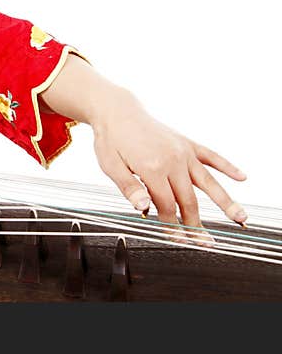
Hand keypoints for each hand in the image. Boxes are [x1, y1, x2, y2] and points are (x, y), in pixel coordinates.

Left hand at [91, 98, 247, 243]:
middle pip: (188, 199)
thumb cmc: (111, 139)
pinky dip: (227, 166)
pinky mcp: (187, 143)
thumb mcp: (110, 165)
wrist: (117, 111)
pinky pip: (211, 156)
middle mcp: (173, 159)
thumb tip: (143, 208)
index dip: (172, 225)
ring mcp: (183, 151)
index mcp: (152, 167)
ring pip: (208, 181)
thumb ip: (129, 188)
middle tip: (206, 242)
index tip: (177, 239)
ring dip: (225, 201)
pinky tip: (242, 177)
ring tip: (240, 218)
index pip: (166, 205)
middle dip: (196, 223)